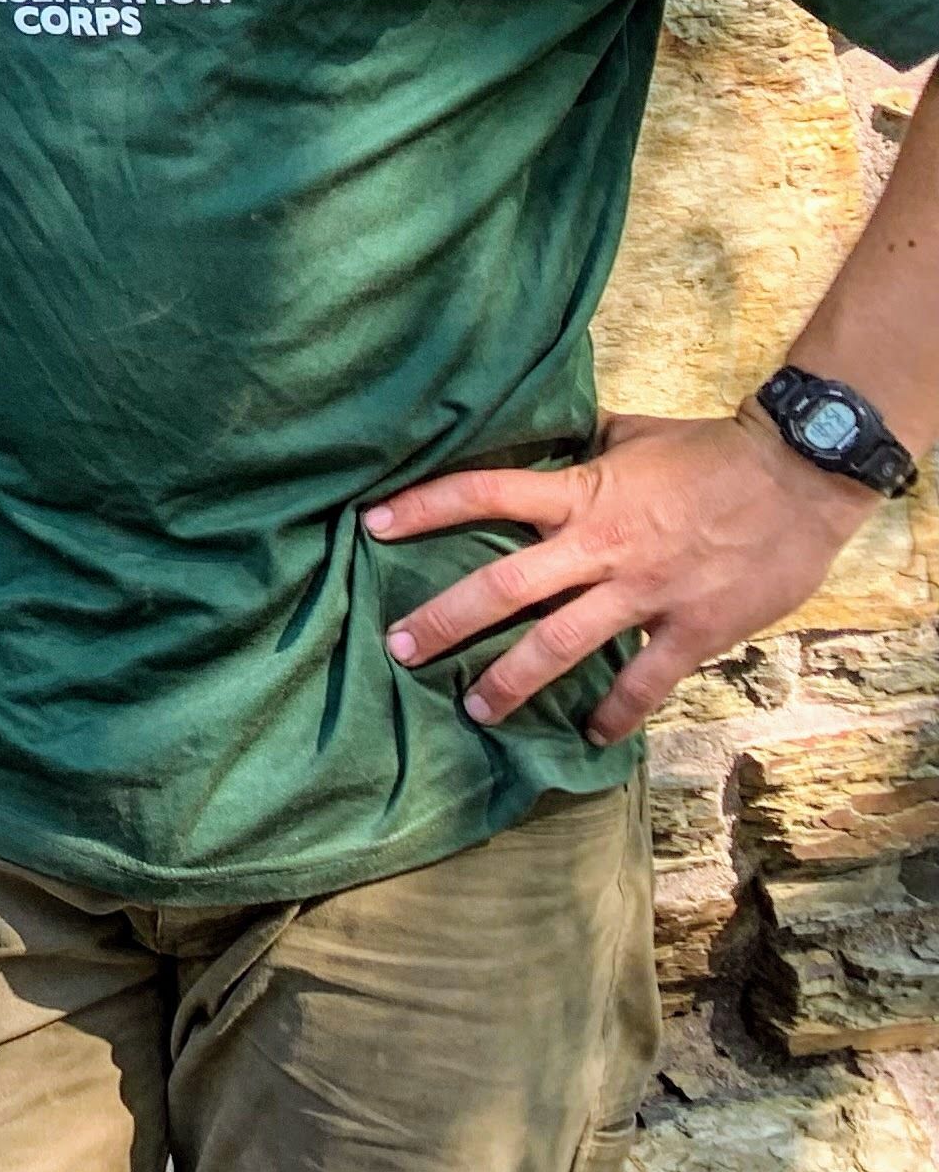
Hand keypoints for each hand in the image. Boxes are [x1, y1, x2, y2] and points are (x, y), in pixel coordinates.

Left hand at [368, 409, 880, 740]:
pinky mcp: (692, 630)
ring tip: (473, 708)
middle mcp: (600, 548)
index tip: (371, 524)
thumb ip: (584, 445)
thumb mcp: (634, 434)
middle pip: (504, 587)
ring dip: (512, 681)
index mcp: (582, 495)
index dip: (423, 507)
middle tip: (399, 647)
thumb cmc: (713, 451)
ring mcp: (645, 593)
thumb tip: (545, 435)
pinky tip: (593, 738)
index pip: (483, 493)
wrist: (800, 476)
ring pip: (562, 646)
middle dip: (446, 619)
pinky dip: (616, 713)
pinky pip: (644, 681)